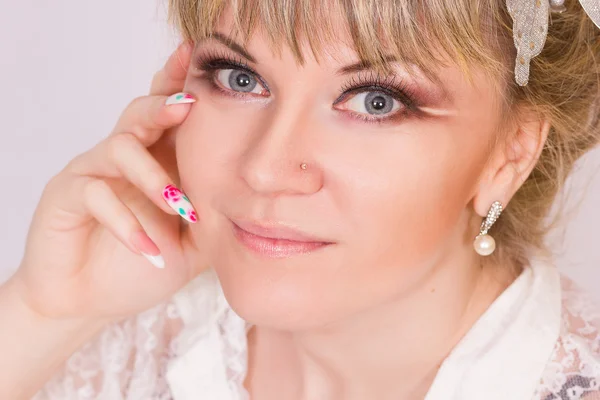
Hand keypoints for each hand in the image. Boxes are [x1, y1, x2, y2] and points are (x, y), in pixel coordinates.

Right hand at [9, 41, 207, 320]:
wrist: (92, 301)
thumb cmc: (146, 262)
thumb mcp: (195, 241)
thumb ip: (218, 214)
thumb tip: (266, 200)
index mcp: (158, 157)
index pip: (168, 112)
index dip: (180, 84)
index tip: (199, 59)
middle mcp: (125, 156)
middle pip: (141, 112)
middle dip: (166, 106)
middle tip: (190, 106)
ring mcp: (93, 171)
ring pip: (120, 146)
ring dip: (153, 176)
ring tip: (180, 208)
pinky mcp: (65, 195)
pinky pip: (95, 193)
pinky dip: (127, 223)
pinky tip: (151, 249)